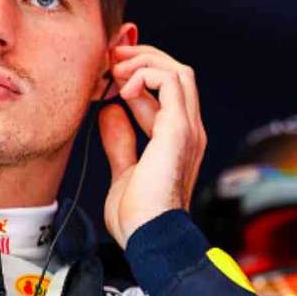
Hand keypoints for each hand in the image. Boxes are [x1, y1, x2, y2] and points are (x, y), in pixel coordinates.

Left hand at [99, 44, 206, 247]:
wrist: (149, 237)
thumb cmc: (139, 218)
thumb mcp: (124, 170)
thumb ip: (120, 141)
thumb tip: (110, 113)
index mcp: (177, 140)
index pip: (166, 93)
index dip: (137, 77)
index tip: (108, 76)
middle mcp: (188, 130)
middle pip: (178, 73)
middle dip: (143, 59)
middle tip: (112, 59)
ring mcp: (187, 129)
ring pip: (178, 71)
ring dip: (144, 62)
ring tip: (116, 70)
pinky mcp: (178, 129)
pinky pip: (170, 81)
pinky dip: (146, 74)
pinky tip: (123, 88)